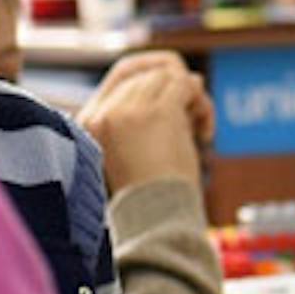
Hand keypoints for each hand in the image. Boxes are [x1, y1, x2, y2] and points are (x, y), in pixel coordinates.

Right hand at [79, 51, 208, 195]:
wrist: (156, 221)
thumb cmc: (151, 196)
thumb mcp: (135, 148)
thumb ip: (147, 112)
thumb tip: (190, 78)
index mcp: (89, 121)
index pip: (123, 73)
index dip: (154, 78)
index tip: (176, 103)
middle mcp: (103, 112)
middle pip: (149, 73)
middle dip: (176, 91)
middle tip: (193, 123)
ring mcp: (128, 110)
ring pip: (169, 75)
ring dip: (194, 98)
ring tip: (200, 130)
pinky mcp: (157, 112)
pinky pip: (185, 83)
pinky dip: (203, 103)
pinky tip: (205, 134)